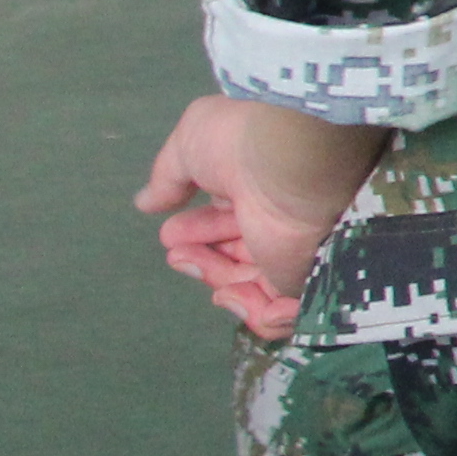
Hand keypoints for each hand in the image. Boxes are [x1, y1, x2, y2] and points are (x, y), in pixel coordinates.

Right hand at [135, 94, 389, 338]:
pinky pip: (282, 312)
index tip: (171, 235)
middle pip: (236, 259)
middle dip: (201, 261)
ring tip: (193, 264)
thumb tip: (145, 202)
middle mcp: (279, 221)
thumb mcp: (191, 143)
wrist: (291, 154)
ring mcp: (296, 251)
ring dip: (218, 283)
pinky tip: (232, 294)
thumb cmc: (242, 141)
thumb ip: (169, 176)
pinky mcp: (311, 278)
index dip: (197, 235)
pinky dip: (257, 314)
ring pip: (252, 288)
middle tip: (179, 254)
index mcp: (258, 190)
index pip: (227, 225)